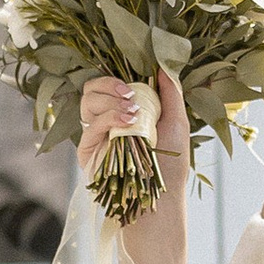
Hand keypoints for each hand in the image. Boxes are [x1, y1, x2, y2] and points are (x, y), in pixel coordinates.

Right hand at [77, 68, 187, 195]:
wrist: (160, 197)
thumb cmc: (171, 164)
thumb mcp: (177, 122)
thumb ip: (171, 93)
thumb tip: (164, 66)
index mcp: (123, 112)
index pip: (106, 85)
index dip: (115, 79)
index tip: (134, 84)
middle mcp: (106, 122)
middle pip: (90, 90)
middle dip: (108, 85)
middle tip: (130, 94)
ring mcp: (96, 137)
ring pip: (86, 103)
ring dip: (110, 102)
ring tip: (133, 113)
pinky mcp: (87, 152)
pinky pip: (89, 126)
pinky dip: (109, 118)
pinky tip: (128, 123)